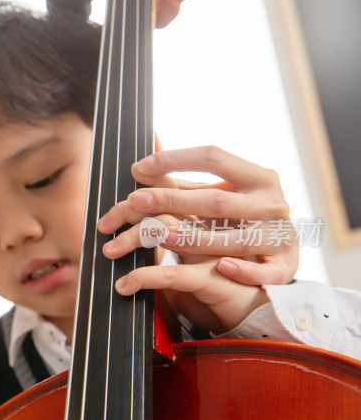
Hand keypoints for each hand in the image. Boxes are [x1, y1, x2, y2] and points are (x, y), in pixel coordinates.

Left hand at [97, 145, 297, 331]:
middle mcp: (271, 203)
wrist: (280, 255)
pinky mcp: (284, 267)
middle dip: (173, 201)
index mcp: (257, 176)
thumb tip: (146, 148)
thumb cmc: (238, 219)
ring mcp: (279, 235)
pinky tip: (221, 267)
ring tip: (160, 237)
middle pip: (217, 200)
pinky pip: (265, 271)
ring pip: (234, 238)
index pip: (213, 158)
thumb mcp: (216, 194)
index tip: (139, 167)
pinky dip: (245, 269)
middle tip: (135, 200)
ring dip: (195, 238)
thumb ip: (181, 177)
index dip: (175, 159)